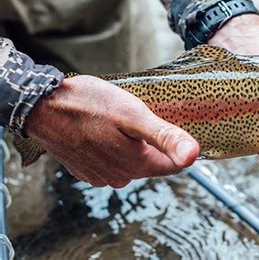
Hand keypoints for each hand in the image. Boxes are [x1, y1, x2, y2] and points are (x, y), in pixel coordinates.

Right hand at [25, 75, 199, 187]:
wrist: (41, 106)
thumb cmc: (88, 105)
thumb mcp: (133, 115)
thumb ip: (164, 137)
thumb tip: (194, 155)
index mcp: (137, 165)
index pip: (173, 165)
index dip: (176, 145)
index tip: (170, 124)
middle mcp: (120, 177)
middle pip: (151, 162)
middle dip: (151, 143)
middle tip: (140, 117)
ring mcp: (100, 175)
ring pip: (131, 162)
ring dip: (131, 145)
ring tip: (120, 122)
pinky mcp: (85, 169)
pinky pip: (111, 161)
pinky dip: (112, 147)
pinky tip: (104, 130)